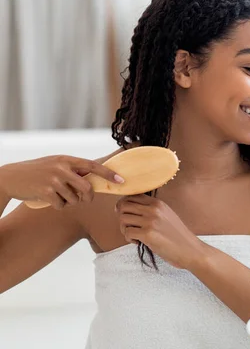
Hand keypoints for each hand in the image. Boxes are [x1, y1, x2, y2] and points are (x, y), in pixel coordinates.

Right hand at [0, 155, 124, 209]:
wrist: (10, 177)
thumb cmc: (37, 172)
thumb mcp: (55, 165)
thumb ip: (73, 170)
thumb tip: (94, 178)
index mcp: (66, 160)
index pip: (93, 166)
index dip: (108, 174)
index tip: (121, 180)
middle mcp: (62, 168)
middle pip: (87, 188)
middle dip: (88, 197)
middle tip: (84, 199)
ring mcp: (54, 179)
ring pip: (74, 199)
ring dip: (68, 201)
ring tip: (56, 195)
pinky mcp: (46, 191)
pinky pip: (62, 205)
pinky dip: (58, 206)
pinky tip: (48, 199)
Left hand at [115, 195, 203, 268]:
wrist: (190, 250)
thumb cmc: (178, 236)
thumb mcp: (167, 215)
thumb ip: (152, 210)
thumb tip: (130, 208)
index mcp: (158, 203)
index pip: (132, 196)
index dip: (123, 204)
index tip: (125, 213)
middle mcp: (153, 209)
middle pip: (123, 205)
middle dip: (121, 216)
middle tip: (128, 226)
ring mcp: (150, 221)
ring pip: (123, 219)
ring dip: (124, 229)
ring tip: (134, 235)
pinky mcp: (148, 234)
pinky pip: (127, 232)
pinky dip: (129, 239)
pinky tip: (138, 242)